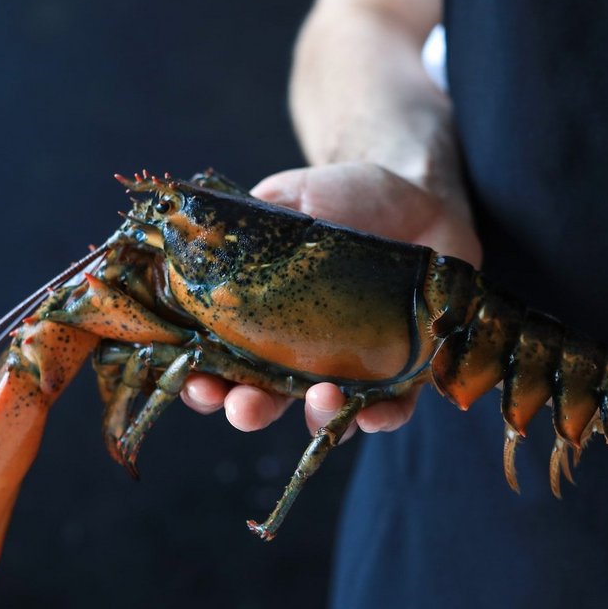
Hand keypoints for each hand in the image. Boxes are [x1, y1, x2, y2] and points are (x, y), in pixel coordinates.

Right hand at [180, 161, 479, 436]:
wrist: (415, 190)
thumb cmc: (343, 194)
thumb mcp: (286, 198)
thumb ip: (243, 222)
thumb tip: (192, 238)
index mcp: (257, 317)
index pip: (216, 362)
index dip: (200, 381)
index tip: (195, 381)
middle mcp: (297, 352)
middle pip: (263, 399)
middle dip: (248, 410)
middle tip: (245, 407)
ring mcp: (347, 365)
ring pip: (323, 413)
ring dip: (315, 417)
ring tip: (320, 399)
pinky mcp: (402, 369)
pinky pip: (391, 408)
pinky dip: (381, 418)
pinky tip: (373, 414)